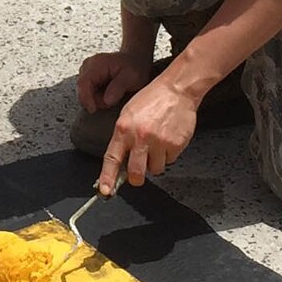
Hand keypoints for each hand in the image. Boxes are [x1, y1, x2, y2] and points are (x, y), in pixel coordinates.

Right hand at [76, 49, 153, 112]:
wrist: (135, 61)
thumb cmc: (134, 67)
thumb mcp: (131, 77)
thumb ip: (118, 87)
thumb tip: (107, 100)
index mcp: (97, 63)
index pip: (84, 82)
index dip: (86, 98)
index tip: (93, 109)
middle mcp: (88, 65)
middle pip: (82, 89)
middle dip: (95, 99)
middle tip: (113, 99)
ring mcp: (87, 70)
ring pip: (84, 91)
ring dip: (97, 98)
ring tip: (113, 94)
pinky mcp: (88, 76)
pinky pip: (87, 91)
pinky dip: (97, 96)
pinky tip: (108, 92)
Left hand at [99, 77, 199, 195]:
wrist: (176, 89)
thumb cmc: (151, 99)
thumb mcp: (128, 113)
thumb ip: (123, 137)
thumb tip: (120, 160)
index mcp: (124, 128)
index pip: (112, 158)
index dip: (108, 177)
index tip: (105, 191)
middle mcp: (140, 137)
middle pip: (136, 173)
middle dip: (136, 178)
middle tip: (138, 173)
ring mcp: (159, 142)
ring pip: (155, 169)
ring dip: (155, 162)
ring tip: (157, 144)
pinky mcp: (175, 144)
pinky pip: (170, 160)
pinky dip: (169, 154)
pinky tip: (168, 139)